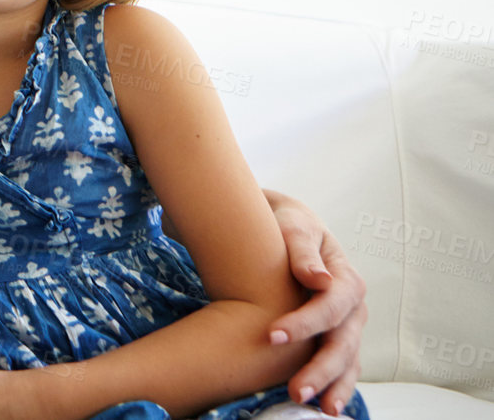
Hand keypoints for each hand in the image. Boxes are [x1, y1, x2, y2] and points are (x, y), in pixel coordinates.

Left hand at [265, 190, 366, 415]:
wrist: (286, 227)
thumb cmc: (288, 224)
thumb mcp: (294, 225)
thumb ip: (303, 250)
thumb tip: (319, 279)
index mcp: (345, 278)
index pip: (330, 306)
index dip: (305, 323)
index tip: (272, 336)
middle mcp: (352, 307)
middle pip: (343, 342)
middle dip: (321, 369)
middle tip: (296, 391)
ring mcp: (347, 326)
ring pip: (347, 361)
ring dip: (334, 386)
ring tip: (321, 411)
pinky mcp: (335, 339)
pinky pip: (341, 367)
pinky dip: (335, 387)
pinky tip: (323, 408)